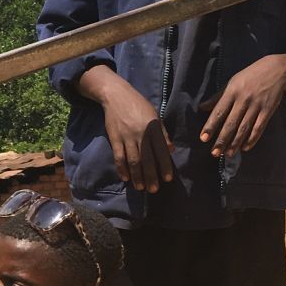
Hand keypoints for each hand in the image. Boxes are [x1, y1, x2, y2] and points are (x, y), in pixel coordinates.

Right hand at [96, 75, 173, 192]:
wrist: (117, 96)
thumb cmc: (139, 105)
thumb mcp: (155, 116)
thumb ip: (163, 133)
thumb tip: (170, 150)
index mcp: (154, 128)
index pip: (161, 151)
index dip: (164, 166)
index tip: (167, 179)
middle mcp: (141, 134)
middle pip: (147, 160)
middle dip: (151, 176)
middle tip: (154, 190)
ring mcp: (127, 137)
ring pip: (133, 161)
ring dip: (137, 176)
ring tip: (141, 188)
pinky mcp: (115, 138)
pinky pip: (119, 157)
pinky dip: (122, 169)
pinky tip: (125, 178)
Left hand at [199, 55, 285, 156]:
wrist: (277, 70)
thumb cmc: (249, 77)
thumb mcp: (232, 83)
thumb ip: (217, 97)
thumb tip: (201, 108)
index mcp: (232, 92)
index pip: (219, 112)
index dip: (210, 126)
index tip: (203, 138)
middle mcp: (243, 99)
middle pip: (231, 123)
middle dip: (222, 139)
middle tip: (214, 153)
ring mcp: (256, 105)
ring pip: (244, 127)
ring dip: (236, 142)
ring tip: (228, 154)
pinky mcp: (268, 110)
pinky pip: (259, 127)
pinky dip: (252, 138)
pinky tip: (245, 147)